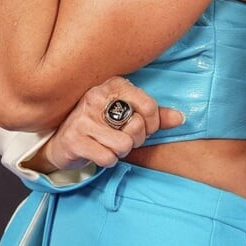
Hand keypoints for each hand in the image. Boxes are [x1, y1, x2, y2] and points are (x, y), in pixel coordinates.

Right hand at [31, 77, 183, 172]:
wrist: (63, 141)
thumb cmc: (102, 124)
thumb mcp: (128, 113)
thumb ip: (155, 115)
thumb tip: (182, 118)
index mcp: (115, 84)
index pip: (150, 107)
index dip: (153, 125)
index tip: (145, 128)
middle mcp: (97, 96)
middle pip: (137, 126)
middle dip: (136, 140)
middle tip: (123, 137)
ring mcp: (82, 117)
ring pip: (124, 145)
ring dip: (120, 151)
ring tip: (110, 144)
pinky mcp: (73, 139)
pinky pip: (107, 158)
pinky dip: (107, 160)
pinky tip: (98, 152)